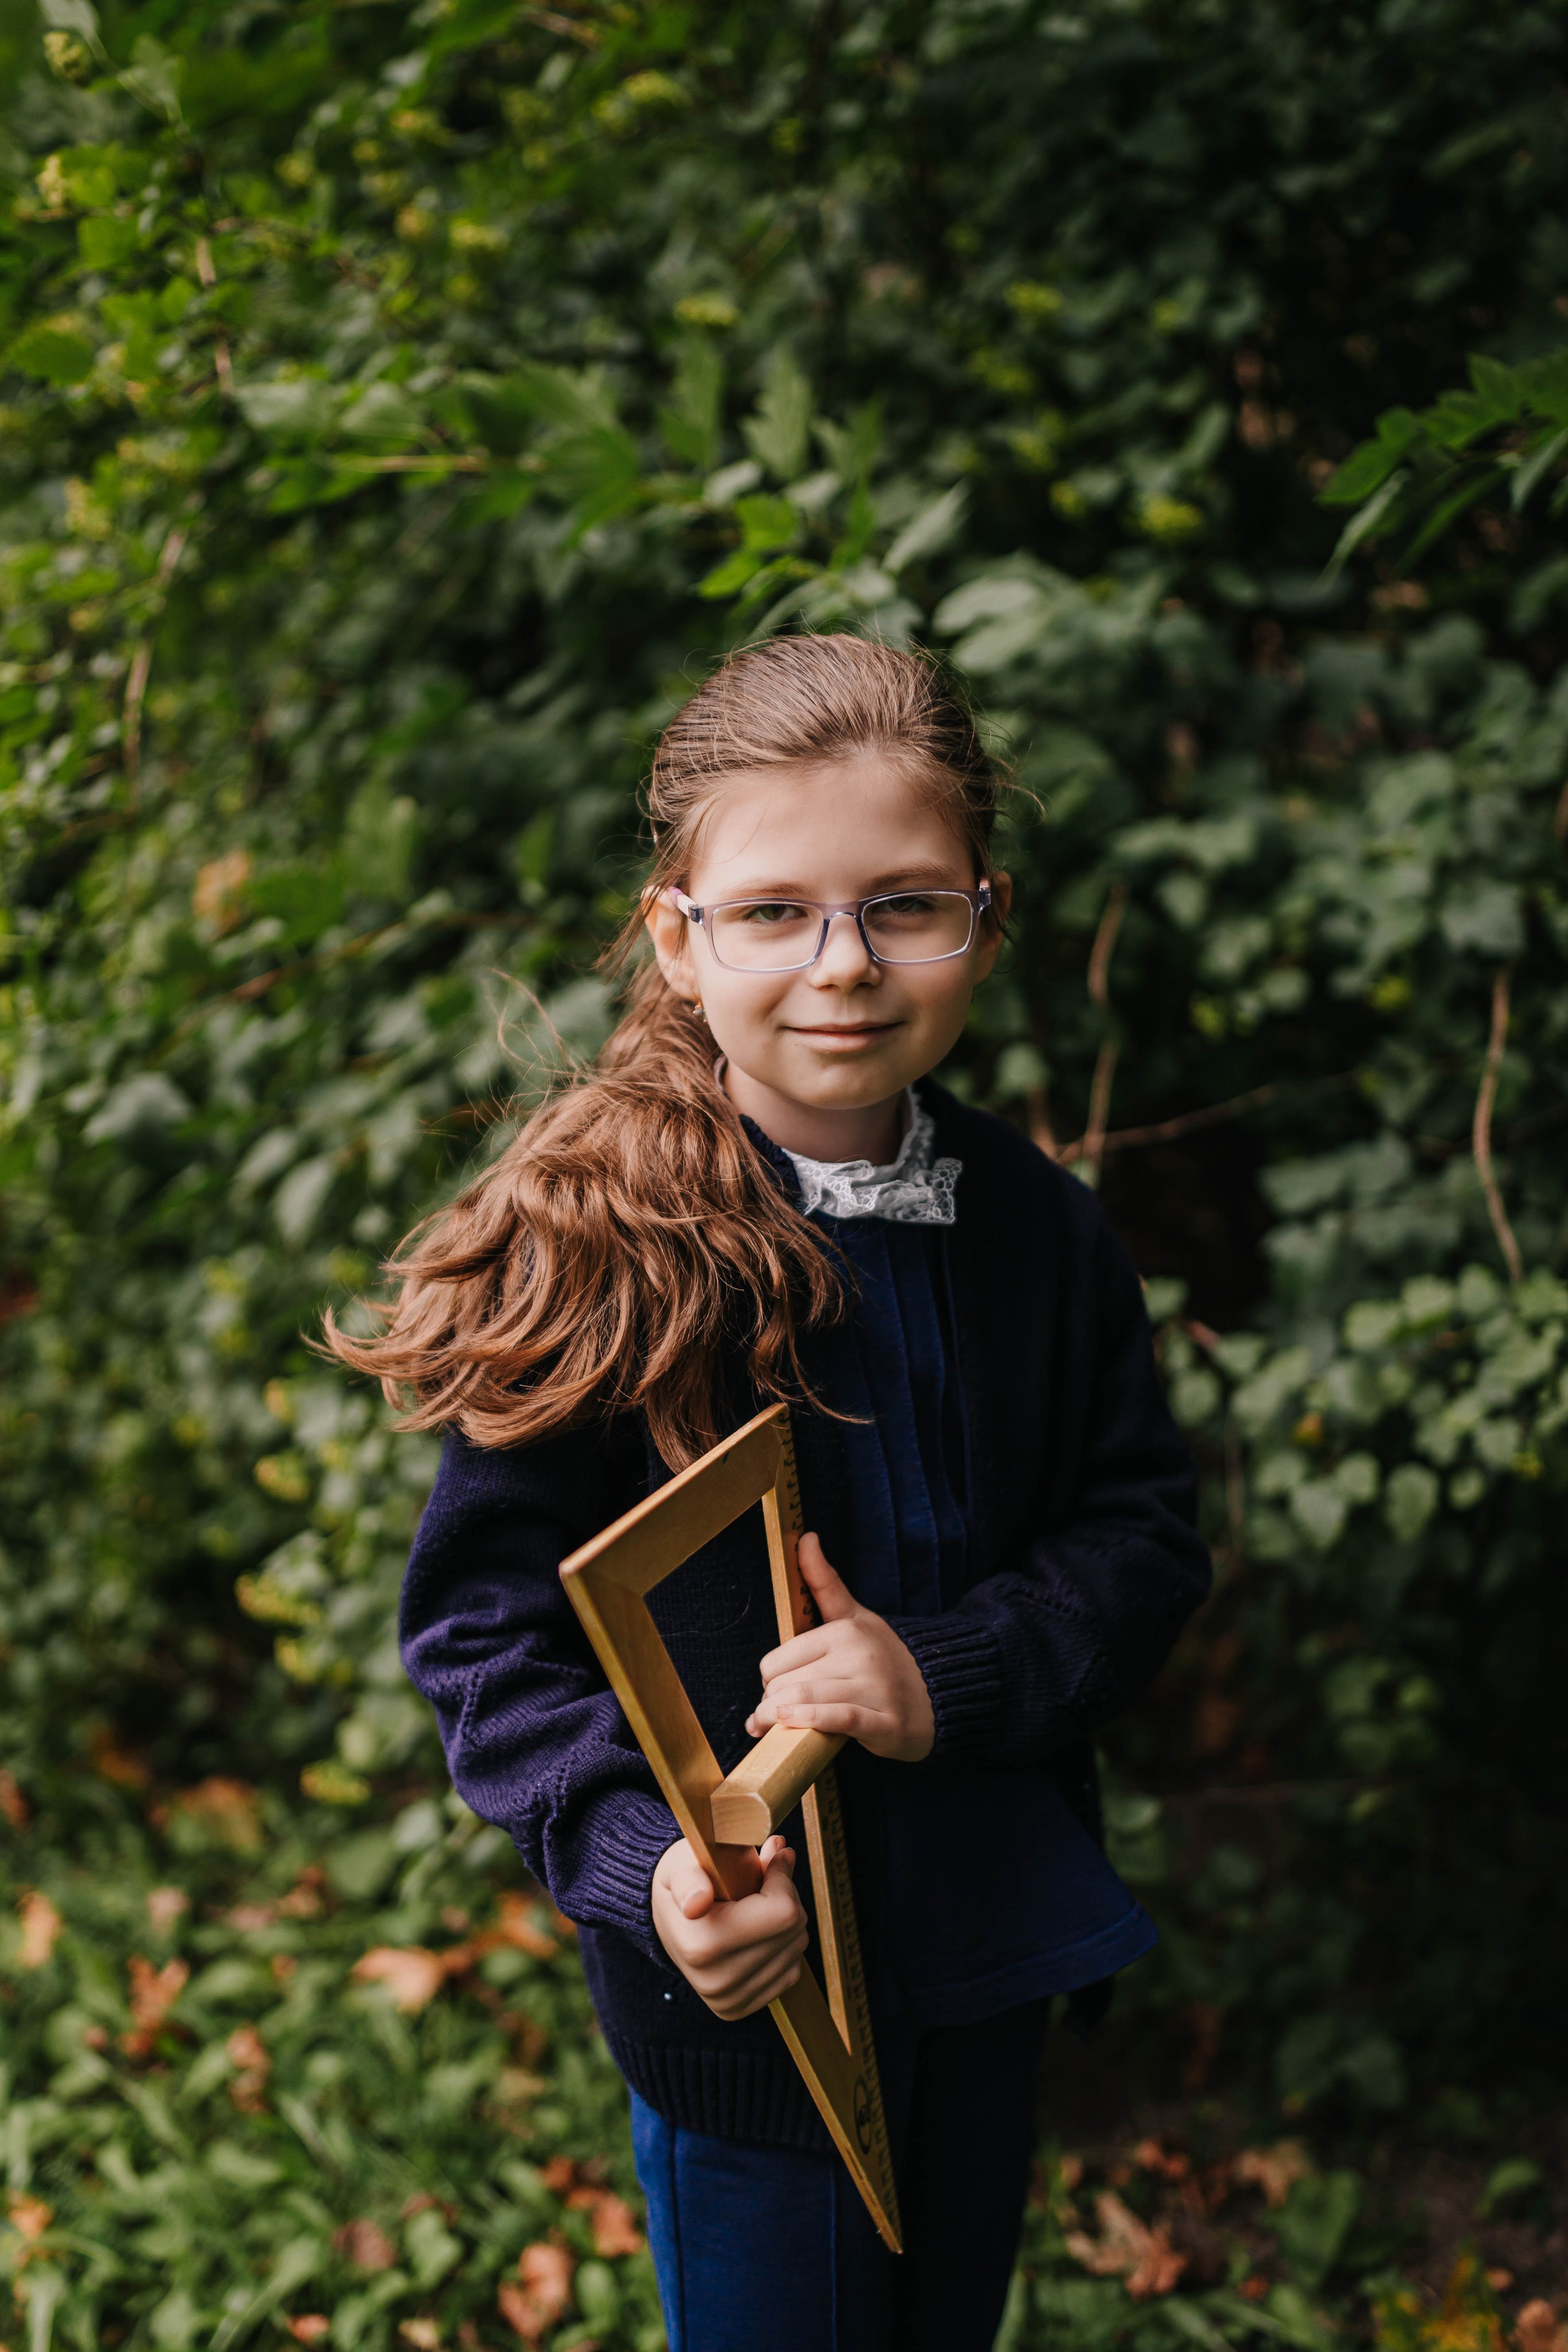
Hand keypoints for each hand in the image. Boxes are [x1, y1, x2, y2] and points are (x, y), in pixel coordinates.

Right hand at [651, 1834, 807, 2020]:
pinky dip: (784, 1946)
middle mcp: (715, 1982)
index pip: (783, 1911)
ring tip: (756, 1907)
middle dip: (785, 1896)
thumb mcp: (681, 1867)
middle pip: (794, 1929)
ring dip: (786, 1921)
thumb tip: (698, 1900)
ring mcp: (729, 2000)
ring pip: (796, 1949)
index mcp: (700, 1946)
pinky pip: (791, 1972)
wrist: (669, 1919)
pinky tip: (759, 1932)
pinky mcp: (741, 2008)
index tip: (769, 1860)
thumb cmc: (684, 1883)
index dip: (781, 1876)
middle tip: (761, 1883)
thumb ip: (690, 1880)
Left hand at [745, 1533, 935, 1761]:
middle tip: (771, 1714)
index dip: (769, 1679)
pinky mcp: (885, 1723)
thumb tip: (805, 1536)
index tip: (774, 1688)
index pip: (778, 1660)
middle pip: (786, 1685)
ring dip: (776, 1720)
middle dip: (770, 1704)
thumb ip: (824, 1581)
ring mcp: (874, 1690)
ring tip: (768, 1727)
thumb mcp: (855, 1616)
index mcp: (846, 1631)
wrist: (939, 1694)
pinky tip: (792, 1728)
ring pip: (805, 1702)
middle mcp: (860, 1656)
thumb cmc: (885, 1657)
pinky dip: (809, 1723)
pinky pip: (837, 1720)